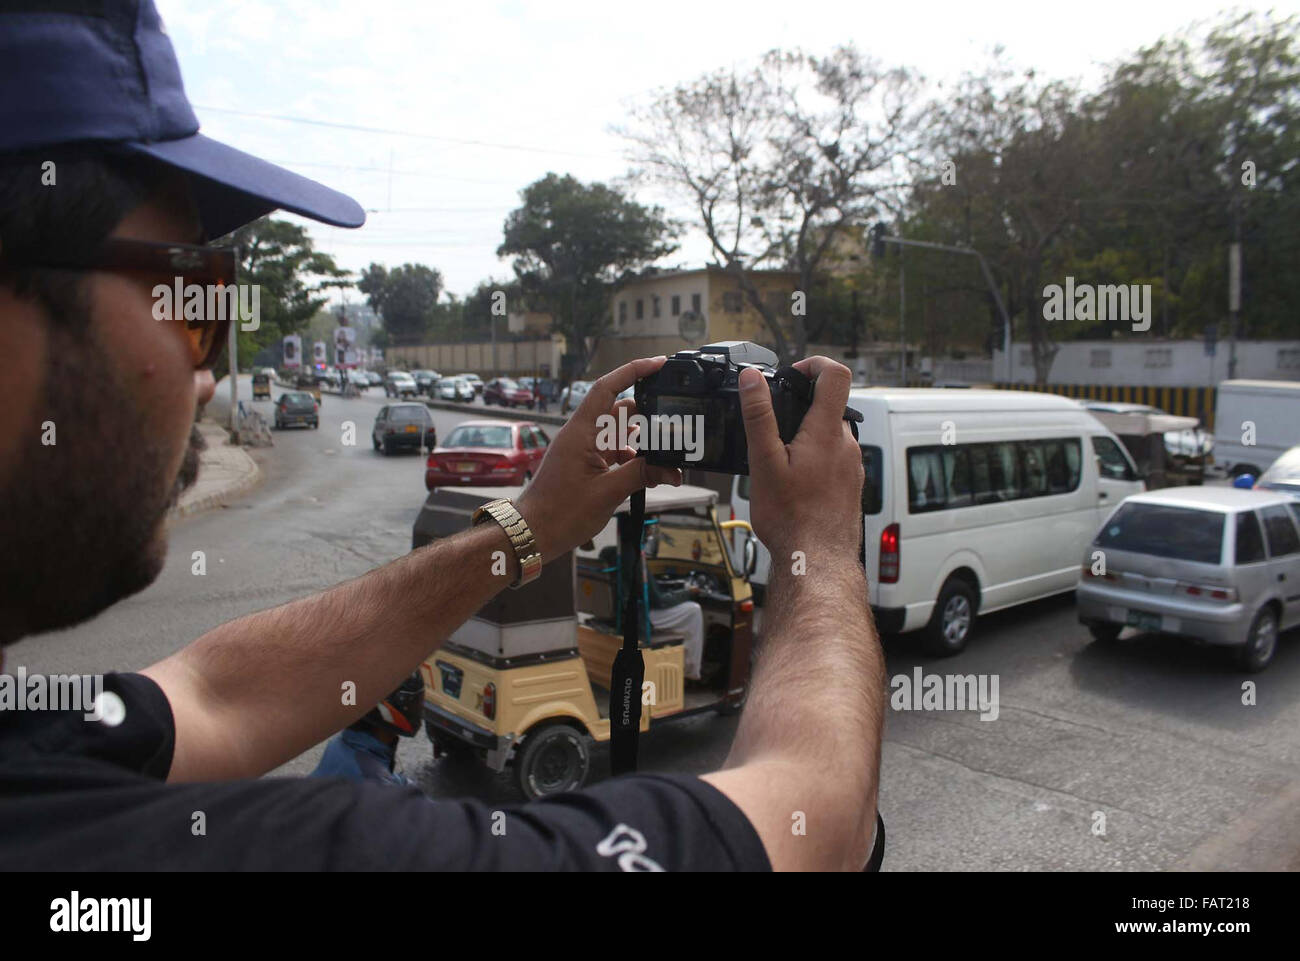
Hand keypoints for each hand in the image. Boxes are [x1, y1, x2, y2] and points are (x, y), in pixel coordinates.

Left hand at [515, 357, 681, 561]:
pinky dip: (631, 458)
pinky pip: (613, 451)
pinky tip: (647, 473)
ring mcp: (582, 449)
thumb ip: (642, 475)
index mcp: (581, 432)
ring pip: (618, 433)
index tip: (658, 364)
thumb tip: (673, 470)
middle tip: (672, 424)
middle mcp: (581, 435)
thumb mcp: (607, 492)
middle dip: (647, 416)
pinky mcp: (585, 464)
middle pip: (619, 410)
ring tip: (663, 455)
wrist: (533, 533)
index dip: (633, 371)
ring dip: (640, 442)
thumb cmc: (558, 513)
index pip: (607, 388)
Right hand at [739, 356, 862, 562]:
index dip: (814, 364)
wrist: (816, 560)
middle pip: (830, 407)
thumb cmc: (791, 518)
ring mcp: (853, 467)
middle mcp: (847, 446)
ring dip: (807, 438)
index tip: (792, 374)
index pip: (835, 375)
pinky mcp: (851, 486)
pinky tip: (795, 484)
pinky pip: (834, 460)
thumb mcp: (764, 462)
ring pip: (830, 436)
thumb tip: (753, 379)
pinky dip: (815, 461)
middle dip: (801, 410)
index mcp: (827, 432)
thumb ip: (759, 416)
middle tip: (773, 428)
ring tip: (779, 462)